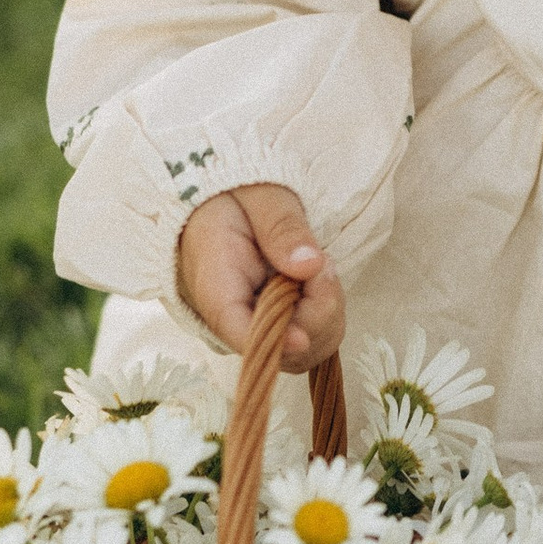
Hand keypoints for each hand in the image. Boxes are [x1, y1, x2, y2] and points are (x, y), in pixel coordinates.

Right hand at [174, 183, 344, 371]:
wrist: (217, 200)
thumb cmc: (231, 196)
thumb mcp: (257, 195)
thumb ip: (281, 227)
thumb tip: (309, 265)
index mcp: (215, 284)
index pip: (237, 331)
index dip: (272, 343)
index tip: (301, 338)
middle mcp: (232, 318)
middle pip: (281, 348)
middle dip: (317, 314)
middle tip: (324, 264)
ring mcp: (255, 324)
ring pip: (305, 348)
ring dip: (327, 309)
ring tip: (319, 263)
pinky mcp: (275, 324)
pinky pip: (311, 335)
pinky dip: (326, 310)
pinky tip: (318, 277)